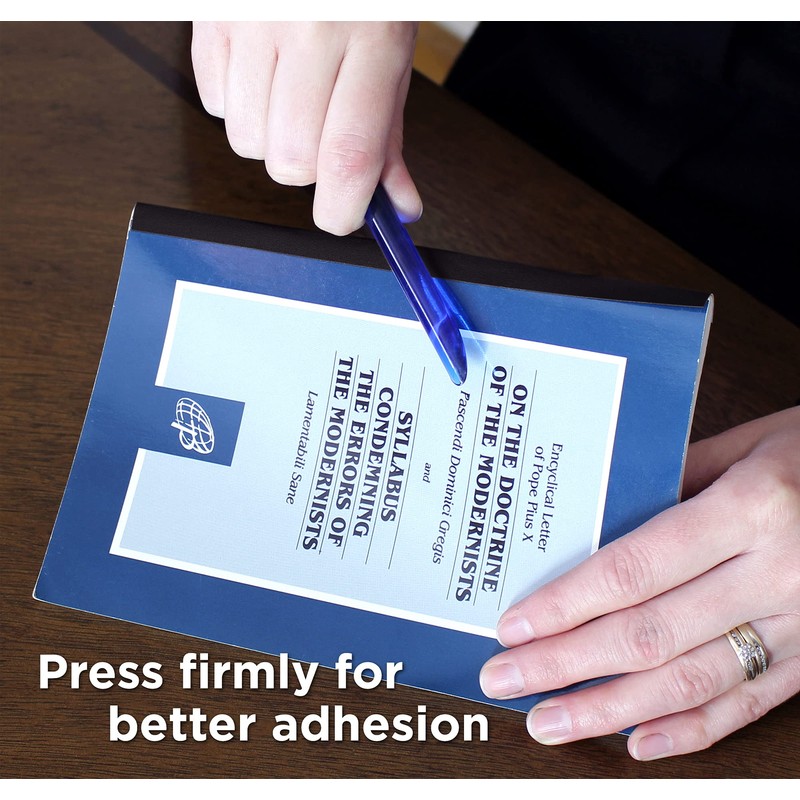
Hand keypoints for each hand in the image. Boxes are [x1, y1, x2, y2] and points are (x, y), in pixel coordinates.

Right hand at [191, 22, 421, 234]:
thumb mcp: (393, 55)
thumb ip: (390, 135)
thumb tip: (398, 205)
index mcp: (372, 39)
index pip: (350, 155)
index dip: (344, 208)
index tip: (342, 218)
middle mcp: (310, 29)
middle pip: (293, 161)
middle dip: (309, 168)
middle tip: (323, 133)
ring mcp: (254, 21)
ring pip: (249, 142)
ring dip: (272, 139)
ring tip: (292, 95)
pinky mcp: (212, 18)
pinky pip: (215, 107)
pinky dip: (239, 107)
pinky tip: (262, 74)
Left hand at [480, 407, 799, 758]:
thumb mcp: (747, 445)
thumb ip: (671, 480)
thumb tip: (599, 514)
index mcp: (750, 510)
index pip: (634, 570)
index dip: (567, 605)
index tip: (515, 626)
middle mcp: (774, 574)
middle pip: (648, 633)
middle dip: (566, 664)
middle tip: (506, 679)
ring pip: (689, 682)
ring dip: (610, 709)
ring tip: (550, 721)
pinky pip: (747, 705)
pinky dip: (689, 731)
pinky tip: (636, 742)